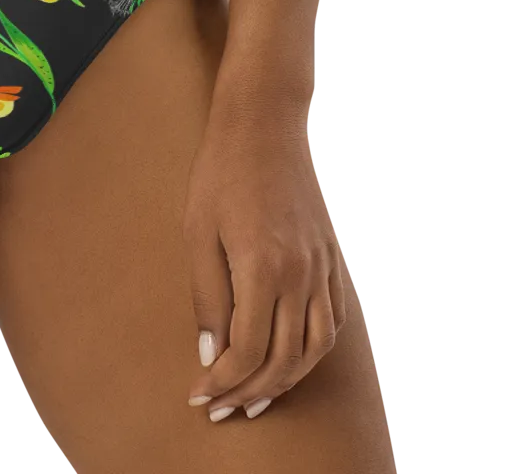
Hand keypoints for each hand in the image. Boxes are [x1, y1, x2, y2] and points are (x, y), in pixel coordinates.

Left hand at [183, 100, 346, 422]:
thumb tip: (210, 357)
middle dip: (251, 392)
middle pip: (285, 359)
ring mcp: (321, 266)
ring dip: (286, 379)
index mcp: (263, 267)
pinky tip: (288, 357)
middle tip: (221, 406)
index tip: (200, 395)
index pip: (249, 352)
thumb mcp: (198, 233)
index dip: (223, 382)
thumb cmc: (220, 173)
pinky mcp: (331, 258)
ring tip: (255, 394)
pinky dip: (311, 350)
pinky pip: (332, 320)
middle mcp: (300, 273)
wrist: (263, 124)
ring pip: (316, 347)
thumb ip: (207, 299)